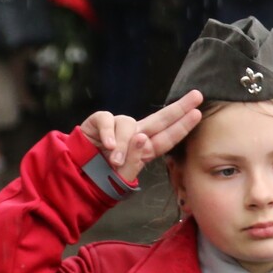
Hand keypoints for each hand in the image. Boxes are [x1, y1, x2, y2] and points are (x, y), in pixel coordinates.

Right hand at [78, 89, 204, 182]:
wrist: (75, 173)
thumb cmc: (101, 175)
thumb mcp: (121, 176)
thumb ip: (133, 161)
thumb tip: (141, 138)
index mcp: (145, 149)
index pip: (168, 137)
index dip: (182, 126)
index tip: (198, 113)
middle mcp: (135, 134)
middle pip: (160, 119)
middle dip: (179, 108)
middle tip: (197, 96)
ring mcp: (118, 127)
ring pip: (130, 124)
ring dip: (124, 143)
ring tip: (115, 161)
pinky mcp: (99, 122)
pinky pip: (107, 120)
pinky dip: (109, 133)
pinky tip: (108, 147)